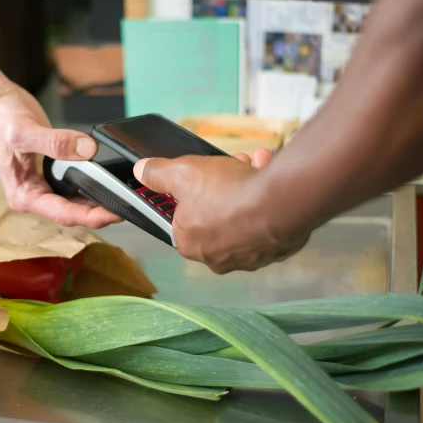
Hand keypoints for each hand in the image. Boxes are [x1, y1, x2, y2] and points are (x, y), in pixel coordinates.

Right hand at [0, 64, 120, 227]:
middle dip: (99, 212)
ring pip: (75, 200)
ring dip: (97, 200)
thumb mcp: (25, 130)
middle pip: (72, 212)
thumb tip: (85, 150)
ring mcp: (42, 184)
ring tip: (123, 197)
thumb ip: (55, 142)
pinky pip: (75, 183)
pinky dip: (91, 183)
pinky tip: (107, 180)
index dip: (92, 217)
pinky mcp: (50, 172)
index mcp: (24, 194)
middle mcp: (33, 194)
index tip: (114, 214)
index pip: (63, 214)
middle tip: (128, 205)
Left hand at [133, 149, 310, 273]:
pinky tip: (269, 177)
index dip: (192, 193)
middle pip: (216, 213)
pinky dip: (267, 198)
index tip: (202, 177)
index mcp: (190, 243)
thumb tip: (143, 170)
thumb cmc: (227, 193)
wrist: (280, 203)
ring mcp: (249, 256)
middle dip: (224, 185)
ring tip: (254, 164)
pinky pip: (267, 219)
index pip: (183, 219)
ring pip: (244, 214)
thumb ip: (158, 173)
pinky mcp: (275, 249)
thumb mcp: (183, 173)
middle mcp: (218, 257)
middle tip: (232, 165)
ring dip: (247, 185)